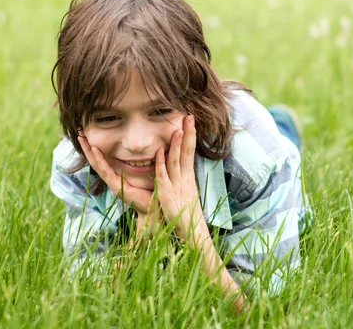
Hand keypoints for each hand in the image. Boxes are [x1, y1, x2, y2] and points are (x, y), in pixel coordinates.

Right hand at [77, 134, 161, 229]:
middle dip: (86, 146)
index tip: (88, 134)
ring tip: (82, 138)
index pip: (101, 159)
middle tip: (79, 132)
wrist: (155, 209)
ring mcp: (112, 184)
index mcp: (116, 176)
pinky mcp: (116, 187)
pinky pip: (106, 171)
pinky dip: (100, 160)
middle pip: (95, 160)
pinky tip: (94, 150)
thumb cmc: (152, 191)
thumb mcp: (143, 173)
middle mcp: (112, 179)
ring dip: (89, 151)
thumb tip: (144, 147)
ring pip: (97, 164)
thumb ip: (140, 162)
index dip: (93, 147)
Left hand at [154, 115, 204, 235]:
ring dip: (177, 145)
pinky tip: (160, 151)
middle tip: (189, 117)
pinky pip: (164, 176)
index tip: (189, 122)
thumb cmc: (186, 217)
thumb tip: (177, 172)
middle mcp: (184, 180)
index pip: (189, 153)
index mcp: (188, 178)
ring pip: (177, 161)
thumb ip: (180, 183)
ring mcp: (177, 186)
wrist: (192, 236)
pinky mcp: (168, 195)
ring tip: (178, 129)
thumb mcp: (183, 196)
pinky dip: (162, 163)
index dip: (189, 137)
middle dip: (188, 134)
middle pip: (187, 153)